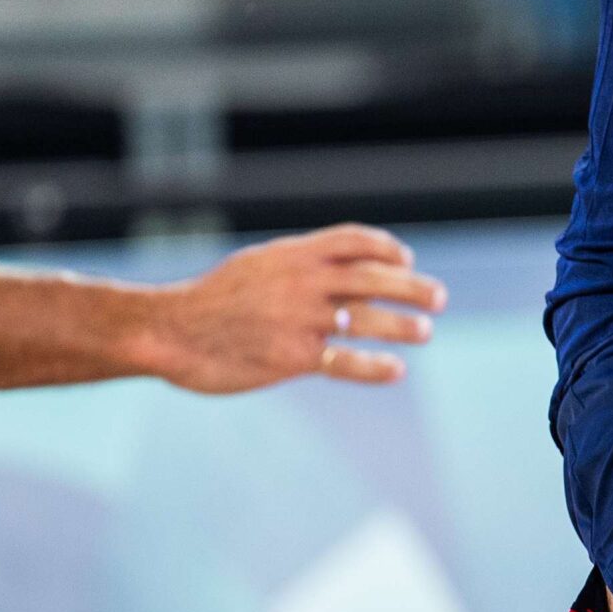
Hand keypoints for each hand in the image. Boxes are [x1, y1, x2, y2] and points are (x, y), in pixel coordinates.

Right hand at [145, 224, 446, 393]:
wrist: (173, 330)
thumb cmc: (214, 299)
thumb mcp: (257, 266)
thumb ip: (297, 265)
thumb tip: (337, 266)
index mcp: (295, 254)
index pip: (355, 241)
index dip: (387, 248)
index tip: (407, 259)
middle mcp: (304, 282)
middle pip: (374, 277)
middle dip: (412, 286)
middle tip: (439, 298)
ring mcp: (300, 319)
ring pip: (367, 318)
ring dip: (402, 325)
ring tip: (425, 331)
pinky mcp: (292, 357)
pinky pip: (344, 361)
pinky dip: (374, 367)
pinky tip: (395, 370)